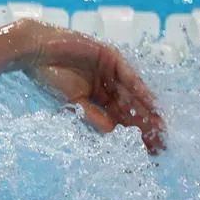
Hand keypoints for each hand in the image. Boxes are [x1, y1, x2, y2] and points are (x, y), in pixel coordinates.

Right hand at [19, 21, 166, 153]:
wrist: (38, 51)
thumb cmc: (48, 77)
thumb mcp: (72, 102)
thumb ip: (92, 115)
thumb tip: (110, 132)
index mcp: (95, 97)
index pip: (117, 117)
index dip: (131, 132)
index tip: (145, 149)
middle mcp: (105, 84)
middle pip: (129, 107)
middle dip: (144, 124)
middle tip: (160, 141)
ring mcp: (109, 70)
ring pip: (132, 93)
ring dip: (147, 109)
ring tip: (161, 127)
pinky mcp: (110, 56)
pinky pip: (129, 75)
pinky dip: (139, 88)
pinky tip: (151, 103)